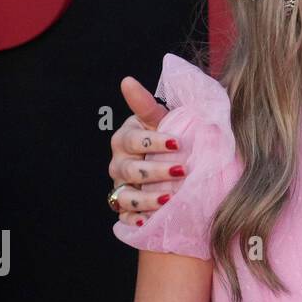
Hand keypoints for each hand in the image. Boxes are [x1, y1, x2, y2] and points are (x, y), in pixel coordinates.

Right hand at [108, 76, 184, 224]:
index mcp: (125, 138)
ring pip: (126, 196)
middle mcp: (118, 162)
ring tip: (169, 198)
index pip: (134, 140)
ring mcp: (120, 186)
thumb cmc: (169, 137)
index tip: (178, 143)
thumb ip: (148, 104)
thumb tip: (126, 80)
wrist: (173, 164)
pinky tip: (149, 221)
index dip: (154, 142)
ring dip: (147, 198)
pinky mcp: (125, 207)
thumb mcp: (163, 120)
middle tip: (183, 170)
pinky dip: (135, 220)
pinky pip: (124, 217)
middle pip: (131, 169)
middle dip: (157, 170)